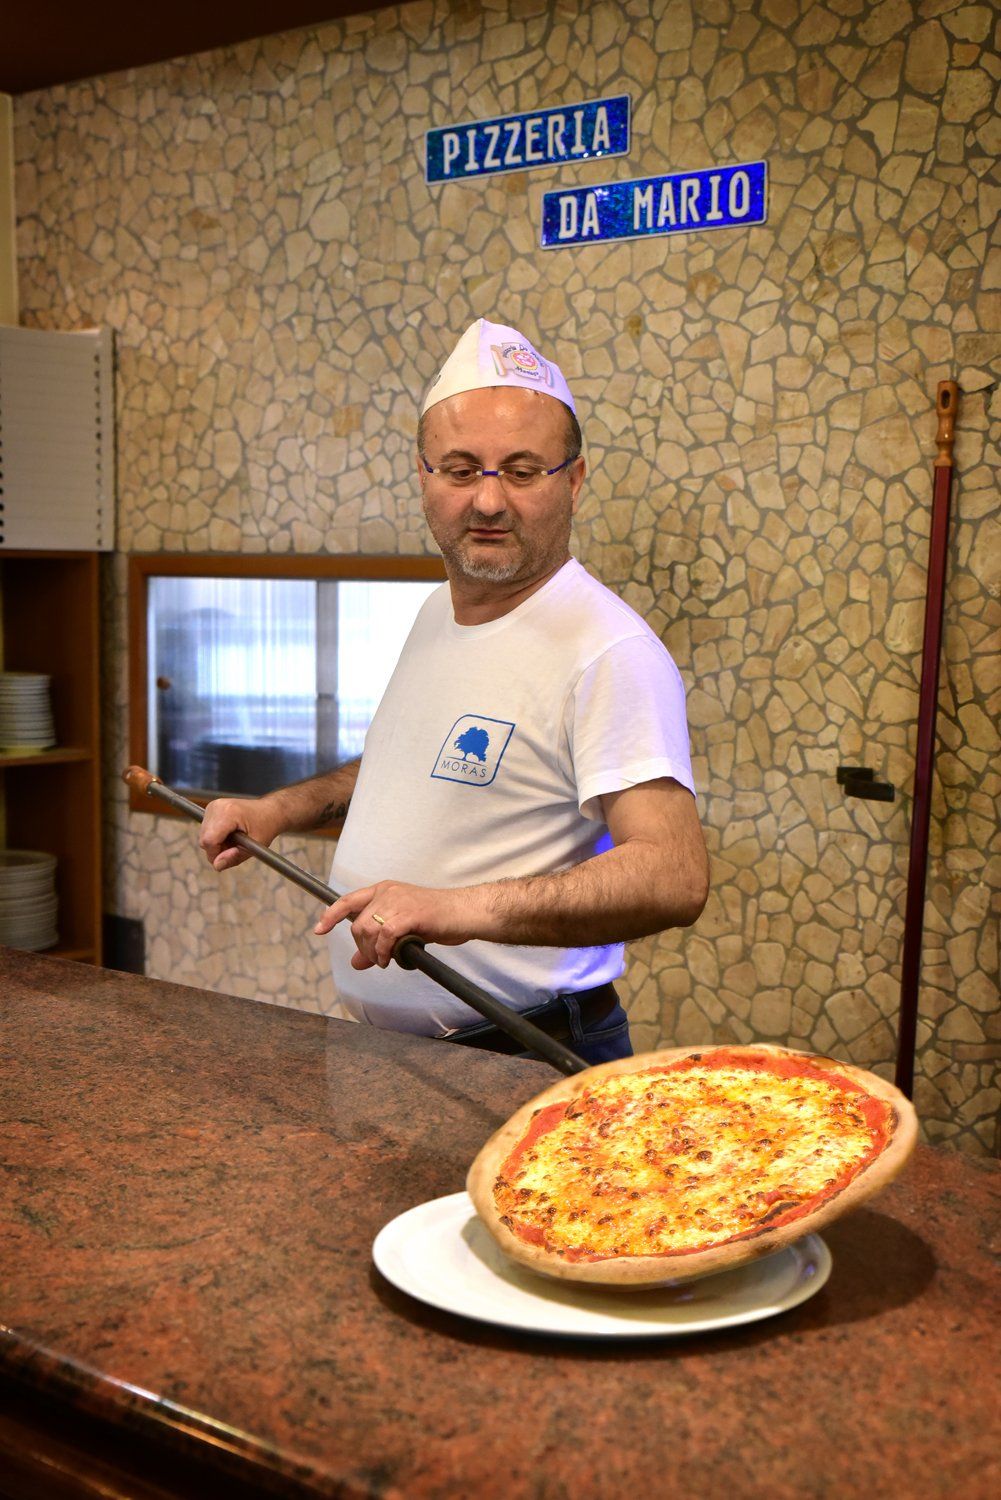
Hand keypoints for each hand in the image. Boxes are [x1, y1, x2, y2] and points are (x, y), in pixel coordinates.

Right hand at [199, 796, 283, 871]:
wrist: (270, 810)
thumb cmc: (266, 826)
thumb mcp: (255, 847)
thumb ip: (234, 858)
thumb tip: (217, 865)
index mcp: (228, 813)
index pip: (208, 840)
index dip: (217, 853)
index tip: (233, 853)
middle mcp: (217, 807)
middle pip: (204, 840)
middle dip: (218, 850)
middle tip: (236, 848)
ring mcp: (213, 806)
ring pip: (204, 836)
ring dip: (217, 844)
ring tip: (235, 840)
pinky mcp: (211, 808)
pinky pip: (206, 831)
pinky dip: (217, 837)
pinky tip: (230, 834)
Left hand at [313, 880, 482, 969]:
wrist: (463, 912)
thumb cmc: (435, 919)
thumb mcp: (402, 929)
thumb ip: (378, 943)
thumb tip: (356, 963)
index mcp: (384, 890)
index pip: (348, 900)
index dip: (330, 915)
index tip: (319, 929)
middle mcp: (388, 892)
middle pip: (358, 924)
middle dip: (363, 948)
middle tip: (377, 960)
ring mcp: (399, 901)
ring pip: (369, 931)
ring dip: (373, 953)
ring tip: (385, 961)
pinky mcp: (411, 914)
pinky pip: (386, 936)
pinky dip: (385, 952)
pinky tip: (392, 959)